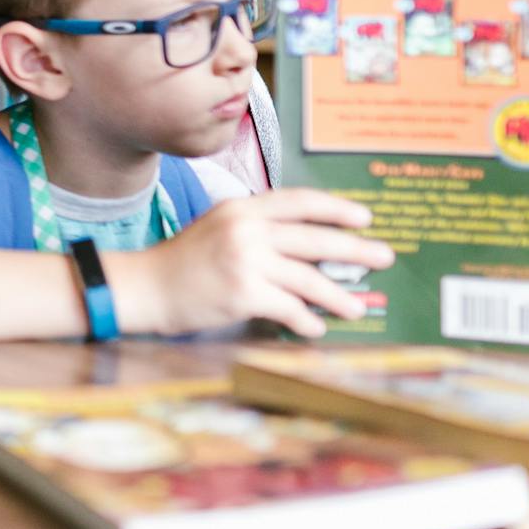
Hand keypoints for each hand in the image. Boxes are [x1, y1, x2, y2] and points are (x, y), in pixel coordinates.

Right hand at [129, 189, 394, 337]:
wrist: (144, 287)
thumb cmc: (182, 262)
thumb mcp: (218, 228)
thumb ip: (256, 228)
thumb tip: (306, 246)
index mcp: (242, 208)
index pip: (298, 201)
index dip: (336, 208)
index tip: (364, 217)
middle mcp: (246, 229)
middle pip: (314, 238)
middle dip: (354, 249)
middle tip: (383, 257)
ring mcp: (245, 260)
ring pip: (308, 277)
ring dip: (337, 296)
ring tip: (357, 308)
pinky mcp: (243, 293)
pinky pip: (289, 307)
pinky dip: (306, 320)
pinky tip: (315, 327)